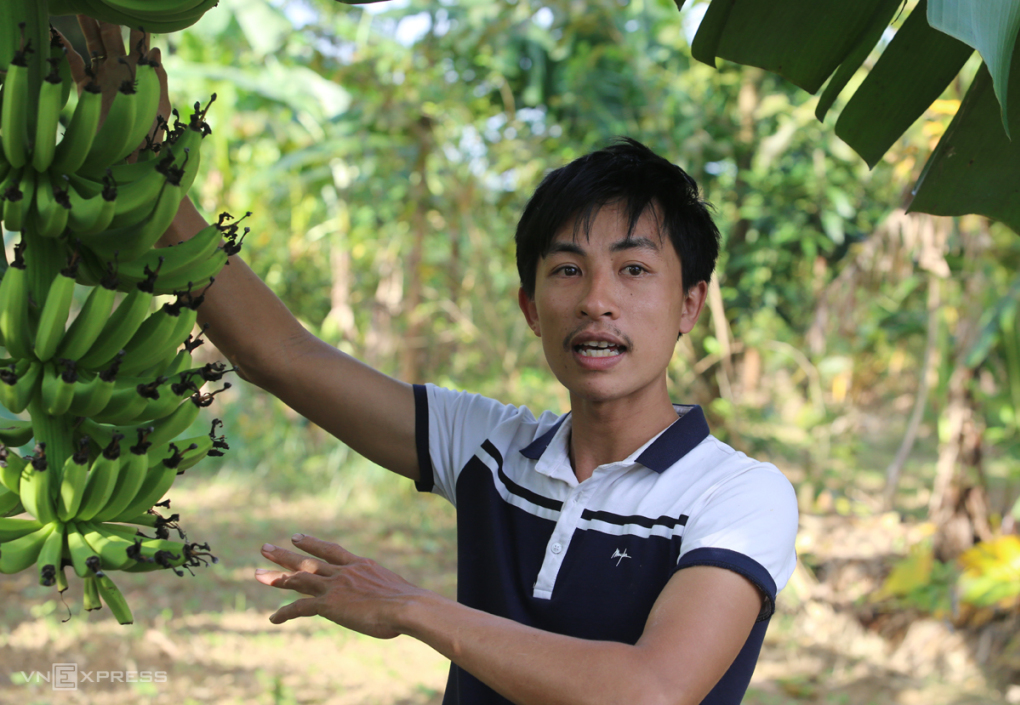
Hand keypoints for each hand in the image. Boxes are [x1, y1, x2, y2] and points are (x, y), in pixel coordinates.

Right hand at [59, 17, 170, 154]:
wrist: (132, 156)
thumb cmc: (152, 133)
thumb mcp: (159, 103)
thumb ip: (156, 76)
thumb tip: (155, 49)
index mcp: (141, 72)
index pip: (138, 44)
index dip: (135, 28)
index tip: (133, 11)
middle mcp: (121, 72)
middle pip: (111, 39)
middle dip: (105, 21)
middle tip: (101, 3)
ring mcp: (103, 79)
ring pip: (93, 47)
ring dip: (87, 29)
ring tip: (82, 10)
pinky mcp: (88, 90)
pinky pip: (75, 67)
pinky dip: (67, 52)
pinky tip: (59, 37)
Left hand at [255, 534, 427, 638]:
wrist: (407, 606)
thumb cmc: (410, 604)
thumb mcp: (396, 591)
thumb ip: (386, 594)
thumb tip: (395, 605)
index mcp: (361, 565)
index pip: (331, 551)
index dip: (312, 543)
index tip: (297, 537)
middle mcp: (344, 572)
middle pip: (308, 561)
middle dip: (285, 555)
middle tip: (265, 548)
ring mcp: (335, 587)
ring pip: (298, 579)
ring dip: (276, 577)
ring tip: (256, 574)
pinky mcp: (329, 605)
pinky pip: (300, 607)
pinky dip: (285, 612)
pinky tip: (273, 618)